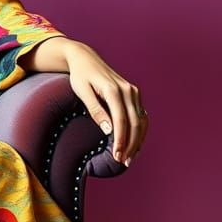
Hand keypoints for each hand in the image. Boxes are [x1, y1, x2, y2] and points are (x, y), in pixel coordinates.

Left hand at [61, 40, 148, 165]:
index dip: (120, 141)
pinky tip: (133, 144)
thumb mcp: (82, 92)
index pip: (122, 121)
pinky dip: (139, 131)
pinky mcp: (134, 94)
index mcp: (114, 90)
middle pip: (135, 123)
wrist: (86, 59)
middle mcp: (128, 90)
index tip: (116, 156)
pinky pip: (141, 116)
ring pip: (141, 121)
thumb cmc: (80, 76)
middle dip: (130, 145)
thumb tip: (108, 130)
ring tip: (129, 157)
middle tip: (123, 162)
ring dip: (137, 140)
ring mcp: (134, 92)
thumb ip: (95, 110)